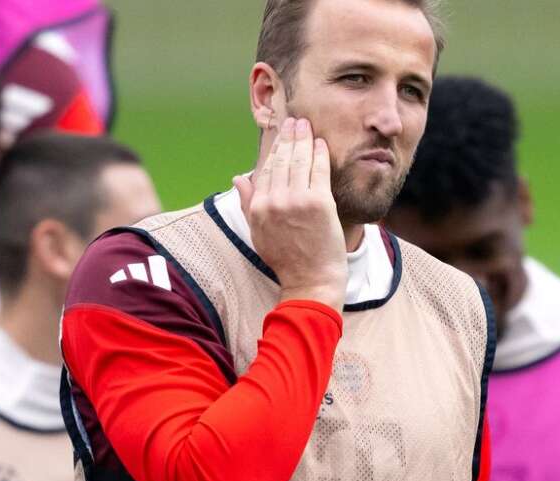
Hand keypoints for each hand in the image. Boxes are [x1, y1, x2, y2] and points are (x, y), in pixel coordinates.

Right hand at [234, 116, 346, 309]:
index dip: (274, 148)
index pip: (266, 169)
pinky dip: (320, 154)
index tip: (280, 134)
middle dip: (289, 136)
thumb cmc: (285, 259)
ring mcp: (297, 200)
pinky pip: (319, 170)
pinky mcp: (319, 202)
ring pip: (299, 161)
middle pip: (282, 160)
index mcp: (258, 207)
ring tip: (306, 126)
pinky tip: (321, 143)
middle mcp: (274, 201)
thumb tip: (238, 179)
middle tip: (295, 120)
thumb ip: (247, 203)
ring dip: (303, 139)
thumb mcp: (258, 232)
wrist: (310, 280)